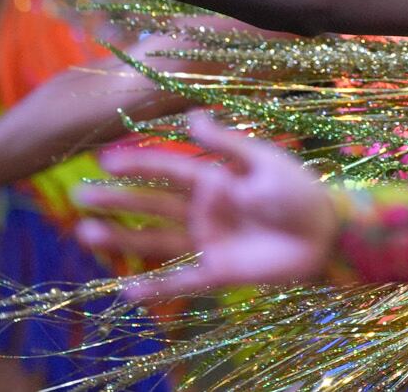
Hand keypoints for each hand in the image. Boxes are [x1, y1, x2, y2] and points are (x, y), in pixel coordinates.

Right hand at [73, 113, 336, 300]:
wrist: (329, 234)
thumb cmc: (300, 192)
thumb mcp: (265, 161)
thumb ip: (227, 144)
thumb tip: (191, 115)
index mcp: (215, 179)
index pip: (169, 169)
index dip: (138, 164)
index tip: (103, 159)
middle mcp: (204, 210)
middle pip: (152, 205)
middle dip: (116, 200)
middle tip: (78, 195)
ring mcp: (208, 241)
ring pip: (156, 240)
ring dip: (122, 239)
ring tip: (86, 233)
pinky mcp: (219, 272)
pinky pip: (182, 280)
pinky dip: (155, 287)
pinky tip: (125, 291)